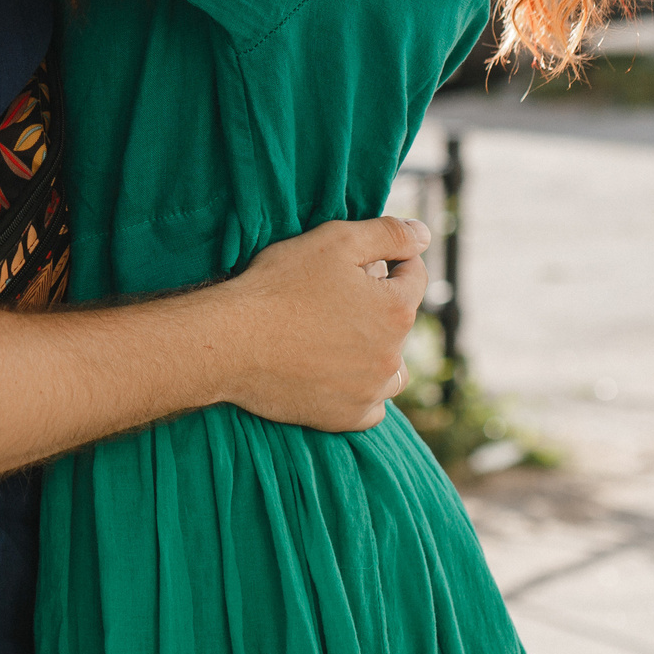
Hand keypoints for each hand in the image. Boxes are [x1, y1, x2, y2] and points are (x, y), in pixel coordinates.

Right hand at [208, 216, 430, 431]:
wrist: (230, 341)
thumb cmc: (279, 286)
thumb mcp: (334, 240)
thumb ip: (388, 234)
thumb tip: (424, 235)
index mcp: (396, 311)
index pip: (414, 276)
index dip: (388, 261)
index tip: (354, 263)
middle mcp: (393, 356)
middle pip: (399, 322)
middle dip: (376, 306)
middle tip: (330, 296)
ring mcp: (369, 392)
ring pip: (391, 370)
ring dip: (375, 353)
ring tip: (336, 338)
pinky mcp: (345, 418)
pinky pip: (370, 407)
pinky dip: (359, 391)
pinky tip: (331, 373)